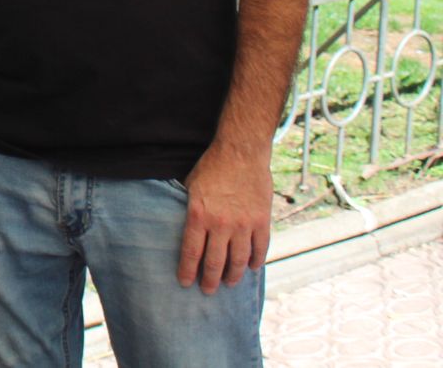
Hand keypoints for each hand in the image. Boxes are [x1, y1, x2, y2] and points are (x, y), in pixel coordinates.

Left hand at [176, 140, 273, 294]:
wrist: (241, 152)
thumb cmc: (211, 167)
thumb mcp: (190, 186)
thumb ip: (189, 209)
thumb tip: (182, 224)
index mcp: (198, 215)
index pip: (191, 252)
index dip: (188, 271)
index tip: (185, 283)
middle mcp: (221, 224)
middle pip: (215, 261)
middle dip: (210, 280)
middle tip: (208, 291)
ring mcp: (243, 224)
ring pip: (239, 260)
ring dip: (234, 275)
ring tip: (229, 283)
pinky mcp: (261, 220)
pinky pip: (260, 248)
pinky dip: (256, 260)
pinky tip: (252, 268)